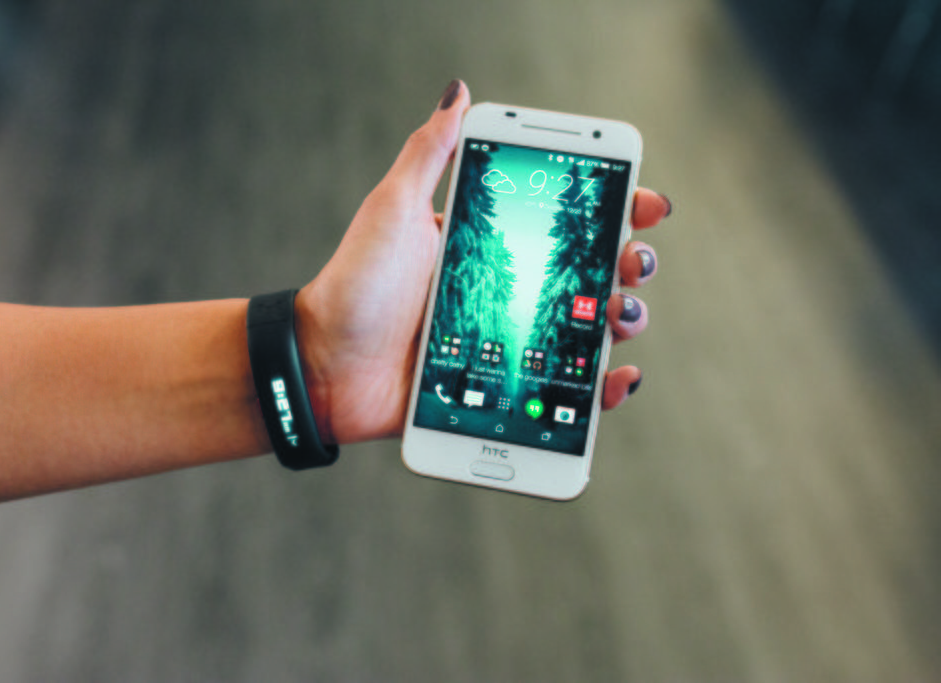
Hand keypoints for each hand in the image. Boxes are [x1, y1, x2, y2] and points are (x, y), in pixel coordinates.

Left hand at [295, 81, 670, 444]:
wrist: (324, 365)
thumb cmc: (355, 284)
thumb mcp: (393, 209)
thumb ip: (429, 153)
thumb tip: (458, 93)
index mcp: (488, 245)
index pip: (562, 222)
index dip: (610, 209)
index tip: (643, 202)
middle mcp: (506, 291)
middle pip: (589, 274)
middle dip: (627, 264)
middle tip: (632, 264)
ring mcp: (508, 340)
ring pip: (588, 331)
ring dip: (622, 320)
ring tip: (621, 315)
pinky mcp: (503, 388)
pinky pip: (565, 392)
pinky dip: (601, 391)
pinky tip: (616, 379)